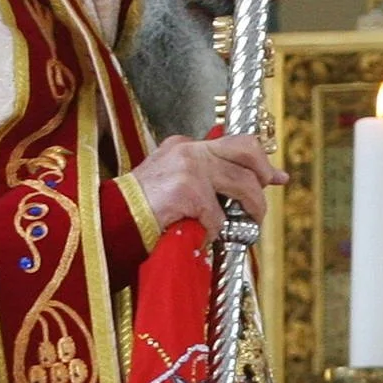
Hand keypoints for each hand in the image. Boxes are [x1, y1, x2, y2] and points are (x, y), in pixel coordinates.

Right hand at [136, 133, 282, 241]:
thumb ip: (204, 181)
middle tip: (266, 196)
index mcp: (185, 147)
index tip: (274, 176)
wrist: (107, 220)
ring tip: (247, 227)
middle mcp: (189, 150)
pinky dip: (213, 234)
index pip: (233, 144)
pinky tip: (199, 239)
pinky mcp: (187, 189)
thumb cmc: (137, 211)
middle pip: (247, 150)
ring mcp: (189, 167)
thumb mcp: (173, 185)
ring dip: (252, 210)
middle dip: (264, 174)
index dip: (258, 162)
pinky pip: (218, 217)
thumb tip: (238, 193)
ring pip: (243, 184)